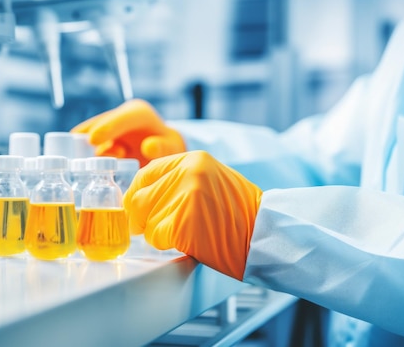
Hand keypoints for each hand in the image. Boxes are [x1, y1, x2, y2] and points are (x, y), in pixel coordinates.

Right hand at [71, 99, 185, 165]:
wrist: (163, 152)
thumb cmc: (169, 149)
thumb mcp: (172, 148)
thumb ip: (163, 148)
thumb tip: (147, 147)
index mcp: (138, 114)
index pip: (122, 117)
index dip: (107, 127)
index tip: (94, 140)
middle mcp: (119, 119)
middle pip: (98, 124)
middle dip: (90, 137)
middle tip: (88, 156)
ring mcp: (108, 131)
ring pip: (90, 139)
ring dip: (94, 153)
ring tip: (114, 161)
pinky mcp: (101, 144)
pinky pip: (88, 151)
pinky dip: (88, 161)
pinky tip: (94, 170)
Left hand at [123, 150, 262, 279]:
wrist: (266, 233)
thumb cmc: (241, 213)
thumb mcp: (211, 180)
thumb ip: (180, 180)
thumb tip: (144, 194)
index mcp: (193, 160)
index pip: (146, 173)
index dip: (138, 194)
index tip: (138, 206)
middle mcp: (188, 173)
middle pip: (139, 198)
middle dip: (141, 217)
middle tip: (153, 227)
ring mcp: (185, 198)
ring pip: (146, 220)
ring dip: (156, 232)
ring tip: (182, 233)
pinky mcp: (183, 224)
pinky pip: (155, 236)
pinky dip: (164, 243)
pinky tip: (185, 241)